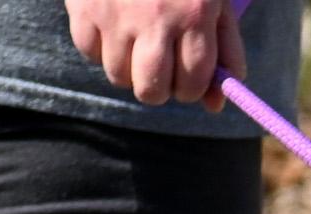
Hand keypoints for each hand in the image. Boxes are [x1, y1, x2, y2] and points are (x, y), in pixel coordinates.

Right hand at [67, 0, 247, 108]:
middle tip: (159, 66)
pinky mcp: (86, 9)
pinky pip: (90, 53)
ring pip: (119, 77)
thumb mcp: (214, 2)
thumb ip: (224, 53)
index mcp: (195, 15)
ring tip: (134, 37)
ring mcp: (117, 15)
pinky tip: (112, 23)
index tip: (187, 78)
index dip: (191, 89)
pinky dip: (100, 46)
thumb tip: (214, 106)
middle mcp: (156, 18)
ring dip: (128, 67)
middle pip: (152, 91)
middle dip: (158, 87)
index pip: (193, 83)